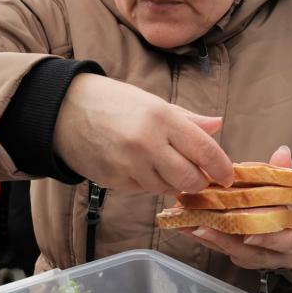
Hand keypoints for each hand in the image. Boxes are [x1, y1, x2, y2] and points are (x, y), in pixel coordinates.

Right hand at [54, 73, 232, 193]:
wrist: (63, 111)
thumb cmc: (112, 102)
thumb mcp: (152, 102)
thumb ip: (187, 119)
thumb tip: (218, 125)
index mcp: (162, 118)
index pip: (204, 150)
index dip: (221, 167)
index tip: (228, 176)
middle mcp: (147, 144)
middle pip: (190, 179)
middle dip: (199, 181)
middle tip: (199, 176)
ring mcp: (129, 166)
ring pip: (167, 188)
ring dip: (172, 182)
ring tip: (163, 164)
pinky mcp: (115, 182)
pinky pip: (144, 190)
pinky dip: (149, 183)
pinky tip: (139, 166)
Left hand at [182, 146, 291, 270]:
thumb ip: (287, 174)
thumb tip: (282, 152)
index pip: (287, 241)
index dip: (268, 239)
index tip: (249, 236)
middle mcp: (279, 254)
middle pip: (250, 252)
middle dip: (224, 240)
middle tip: (201, 226)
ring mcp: (260, 259)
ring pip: (232, 252)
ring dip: (207, 238)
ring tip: (184, 223)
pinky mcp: (243, 257)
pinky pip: (223, 249)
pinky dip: (204, 237)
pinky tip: (186, 224)